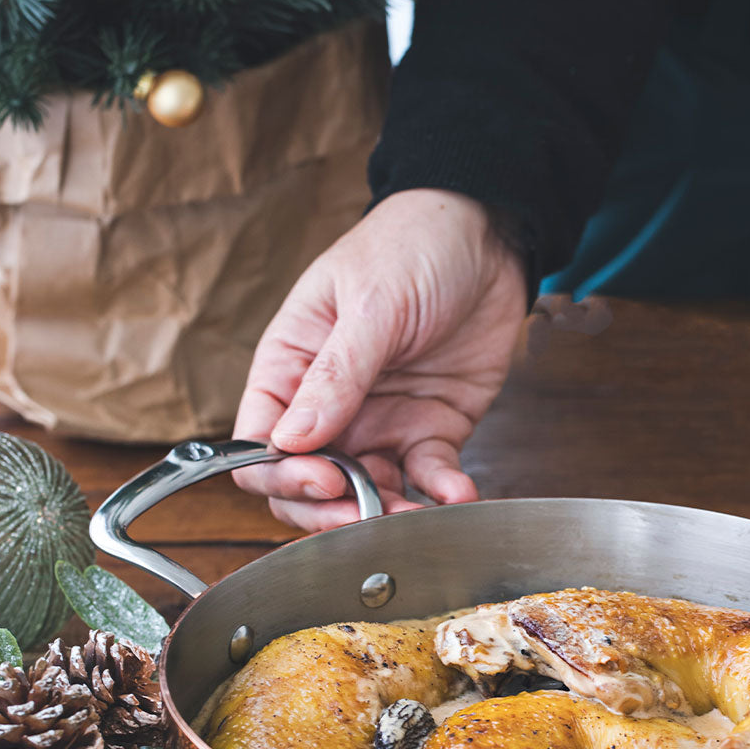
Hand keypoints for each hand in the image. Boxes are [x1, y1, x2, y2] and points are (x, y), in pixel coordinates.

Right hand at [232, 188, 527, 530]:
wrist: (490, 233)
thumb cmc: (414, 244)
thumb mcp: (371, 303)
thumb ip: (336, 374)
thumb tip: (292, 440)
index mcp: (291, 366)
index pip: (260, 444)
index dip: (283, 476)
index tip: (324, 480)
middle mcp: (329, 404)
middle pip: (306, 485)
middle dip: (331, 510)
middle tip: (366, 515)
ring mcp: (379, 421)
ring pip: (366, 494)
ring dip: (388, 513)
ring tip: (417, 515)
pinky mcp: (430, 429)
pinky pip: (426, 477)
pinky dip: (440, 493)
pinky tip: (457, 493)